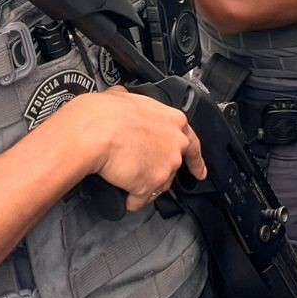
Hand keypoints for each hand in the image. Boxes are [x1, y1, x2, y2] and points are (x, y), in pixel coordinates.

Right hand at [67, 87, 205, 211]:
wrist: (96, 132)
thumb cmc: (105, 114)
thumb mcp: (123, 97)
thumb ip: (132, 103)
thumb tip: (121, 99)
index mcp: (173, 120)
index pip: (192, 143)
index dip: (196, 160)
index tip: (200, 171)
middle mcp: (175, 144)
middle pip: (174, 165)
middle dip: (162, 172)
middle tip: (148, 174)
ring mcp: (166, 166)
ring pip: (160, 184)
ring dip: (145, 185)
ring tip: (127, 179)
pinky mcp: (151, 184)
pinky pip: (142, 199)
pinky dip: (133, 200)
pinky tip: (126, 196)